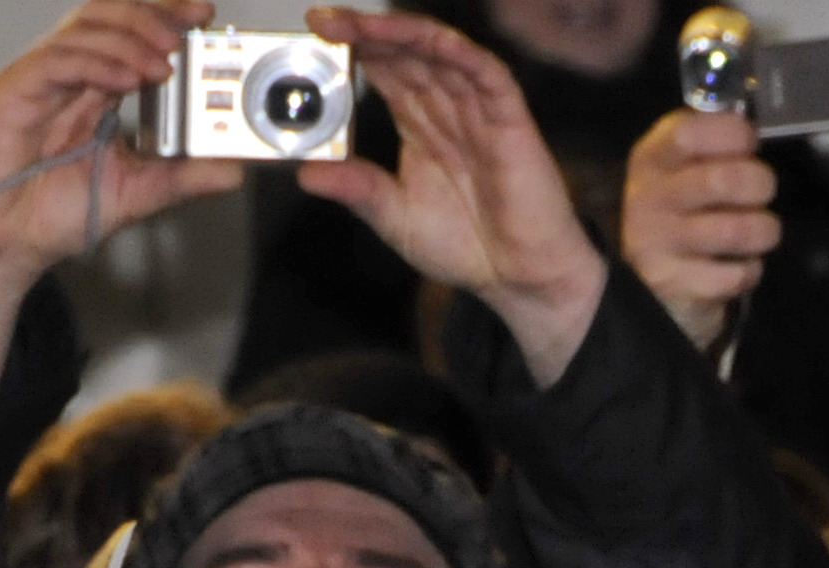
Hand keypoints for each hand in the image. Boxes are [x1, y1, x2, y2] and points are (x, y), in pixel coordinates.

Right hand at [0, 0, 244, 384]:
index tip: (205, 13)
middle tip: (189, 27)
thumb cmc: (58, 211)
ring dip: (131, 38)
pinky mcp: (15, 92)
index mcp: (99, 88)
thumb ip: (186, 177)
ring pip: (84, 30)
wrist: (6, 239)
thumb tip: (237, 169)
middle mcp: (71, 75)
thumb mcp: (141, 192)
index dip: (166, 14)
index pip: (133, 33)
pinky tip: (128, 79)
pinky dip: (95, 64)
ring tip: (166, 60)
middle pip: (109, 16)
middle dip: (153, 14)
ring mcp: (42, 79)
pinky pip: (56, 63)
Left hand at [300, 6, 607, 386]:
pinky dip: (460, 54)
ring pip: (441, 54)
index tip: (312, 37)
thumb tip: (307, 174)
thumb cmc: (470, 249)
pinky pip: (488, 75)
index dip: (351, 49)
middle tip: (322, 22)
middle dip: (365, 32)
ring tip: (358, 26)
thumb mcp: (395, 219)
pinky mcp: (512, 123)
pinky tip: (431, 41)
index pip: (384, 70)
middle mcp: (449, 110)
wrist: (521, 281)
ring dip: (401, 34)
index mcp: (420, 126)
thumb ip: (358, 190)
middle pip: (406, 52)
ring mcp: (480, 113)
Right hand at [621, 108, 779, 350]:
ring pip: (737, 230)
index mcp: (652, 158)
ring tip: (757, 232)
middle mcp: (647, 196)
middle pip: (722, 181)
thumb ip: (712, 145)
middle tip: (762, 193)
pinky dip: (749, 271)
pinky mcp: (672, 283)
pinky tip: (737, 266)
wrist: (653, 286)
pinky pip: (735, 273)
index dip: (731, 133)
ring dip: (763, 231)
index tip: (749, 142)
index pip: (688, 132)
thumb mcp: (685, 171)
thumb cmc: (684, 216)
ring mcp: (656, 242)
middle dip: (759, 184)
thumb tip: (749, 124)